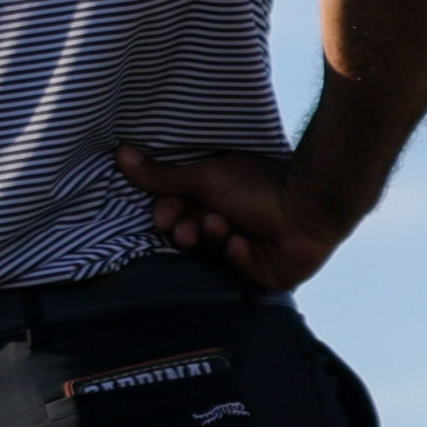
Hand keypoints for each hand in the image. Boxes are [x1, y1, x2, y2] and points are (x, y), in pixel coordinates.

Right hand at [114, 142, 345, 290]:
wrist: (306, 206)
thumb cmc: (258, 186)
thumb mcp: (205, 177)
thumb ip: (164, 175)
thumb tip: (120, 153)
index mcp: (216, 199)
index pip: (179, 211)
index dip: (168, 214)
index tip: (162, 216)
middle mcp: (230, 222)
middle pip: (191, 235)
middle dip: (187, 230)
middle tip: (188, 229)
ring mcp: (247, 249)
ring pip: (212, 253)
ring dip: (213, 236)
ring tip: (223, 224)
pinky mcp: (264, 273)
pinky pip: (239, 271)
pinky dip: (239, 255)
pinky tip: (245, 242)